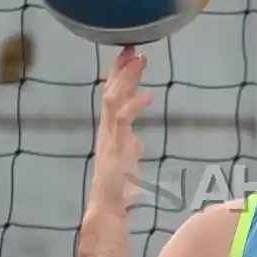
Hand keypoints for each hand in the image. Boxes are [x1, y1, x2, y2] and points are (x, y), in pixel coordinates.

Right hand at [91, 46, 154, 214]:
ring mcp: (110, 137)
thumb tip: (136, 142)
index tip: (128, 55)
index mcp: (110, 130)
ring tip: (140, 61)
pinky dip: (135, 105)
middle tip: (134, 48)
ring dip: (127, 79)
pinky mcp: (116, 147)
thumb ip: (130, 147)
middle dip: (121, 69)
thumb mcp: (127, 162)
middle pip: (111, 91)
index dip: (118, 75)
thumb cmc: (120, 188)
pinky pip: (124, 120)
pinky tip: (149, 96)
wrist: (110, 208)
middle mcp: (107, 130)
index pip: (111, 96)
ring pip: (114, 99)